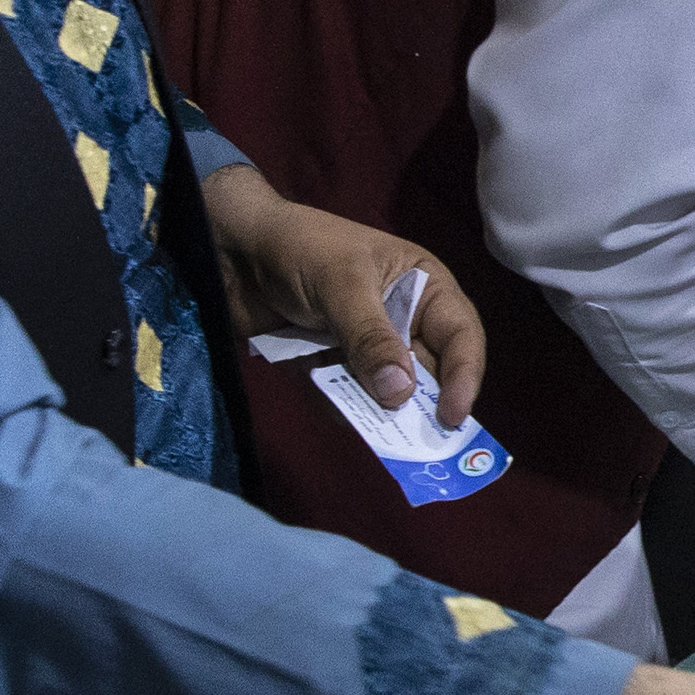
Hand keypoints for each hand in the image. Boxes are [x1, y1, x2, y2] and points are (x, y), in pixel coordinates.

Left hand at [201, 166, 481, 422]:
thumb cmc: (299, 247)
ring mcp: (365, 343)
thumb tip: (401, 394)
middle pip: (430, 371)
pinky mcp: (330, 361)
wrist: (230, 248)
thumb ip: (371, 339)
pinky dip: (343, 410)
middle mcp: (403, 317)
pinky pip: (348, 396)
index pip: (460, 335)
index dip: (464, 377)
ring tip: (380, 439)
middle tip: (423, 447)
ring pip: (388, 390)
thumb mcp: (341, 284)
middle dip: (425, 406)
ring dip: (382, 413)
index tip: (451, 416)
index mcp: (422, 285)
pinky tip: (336, 415)